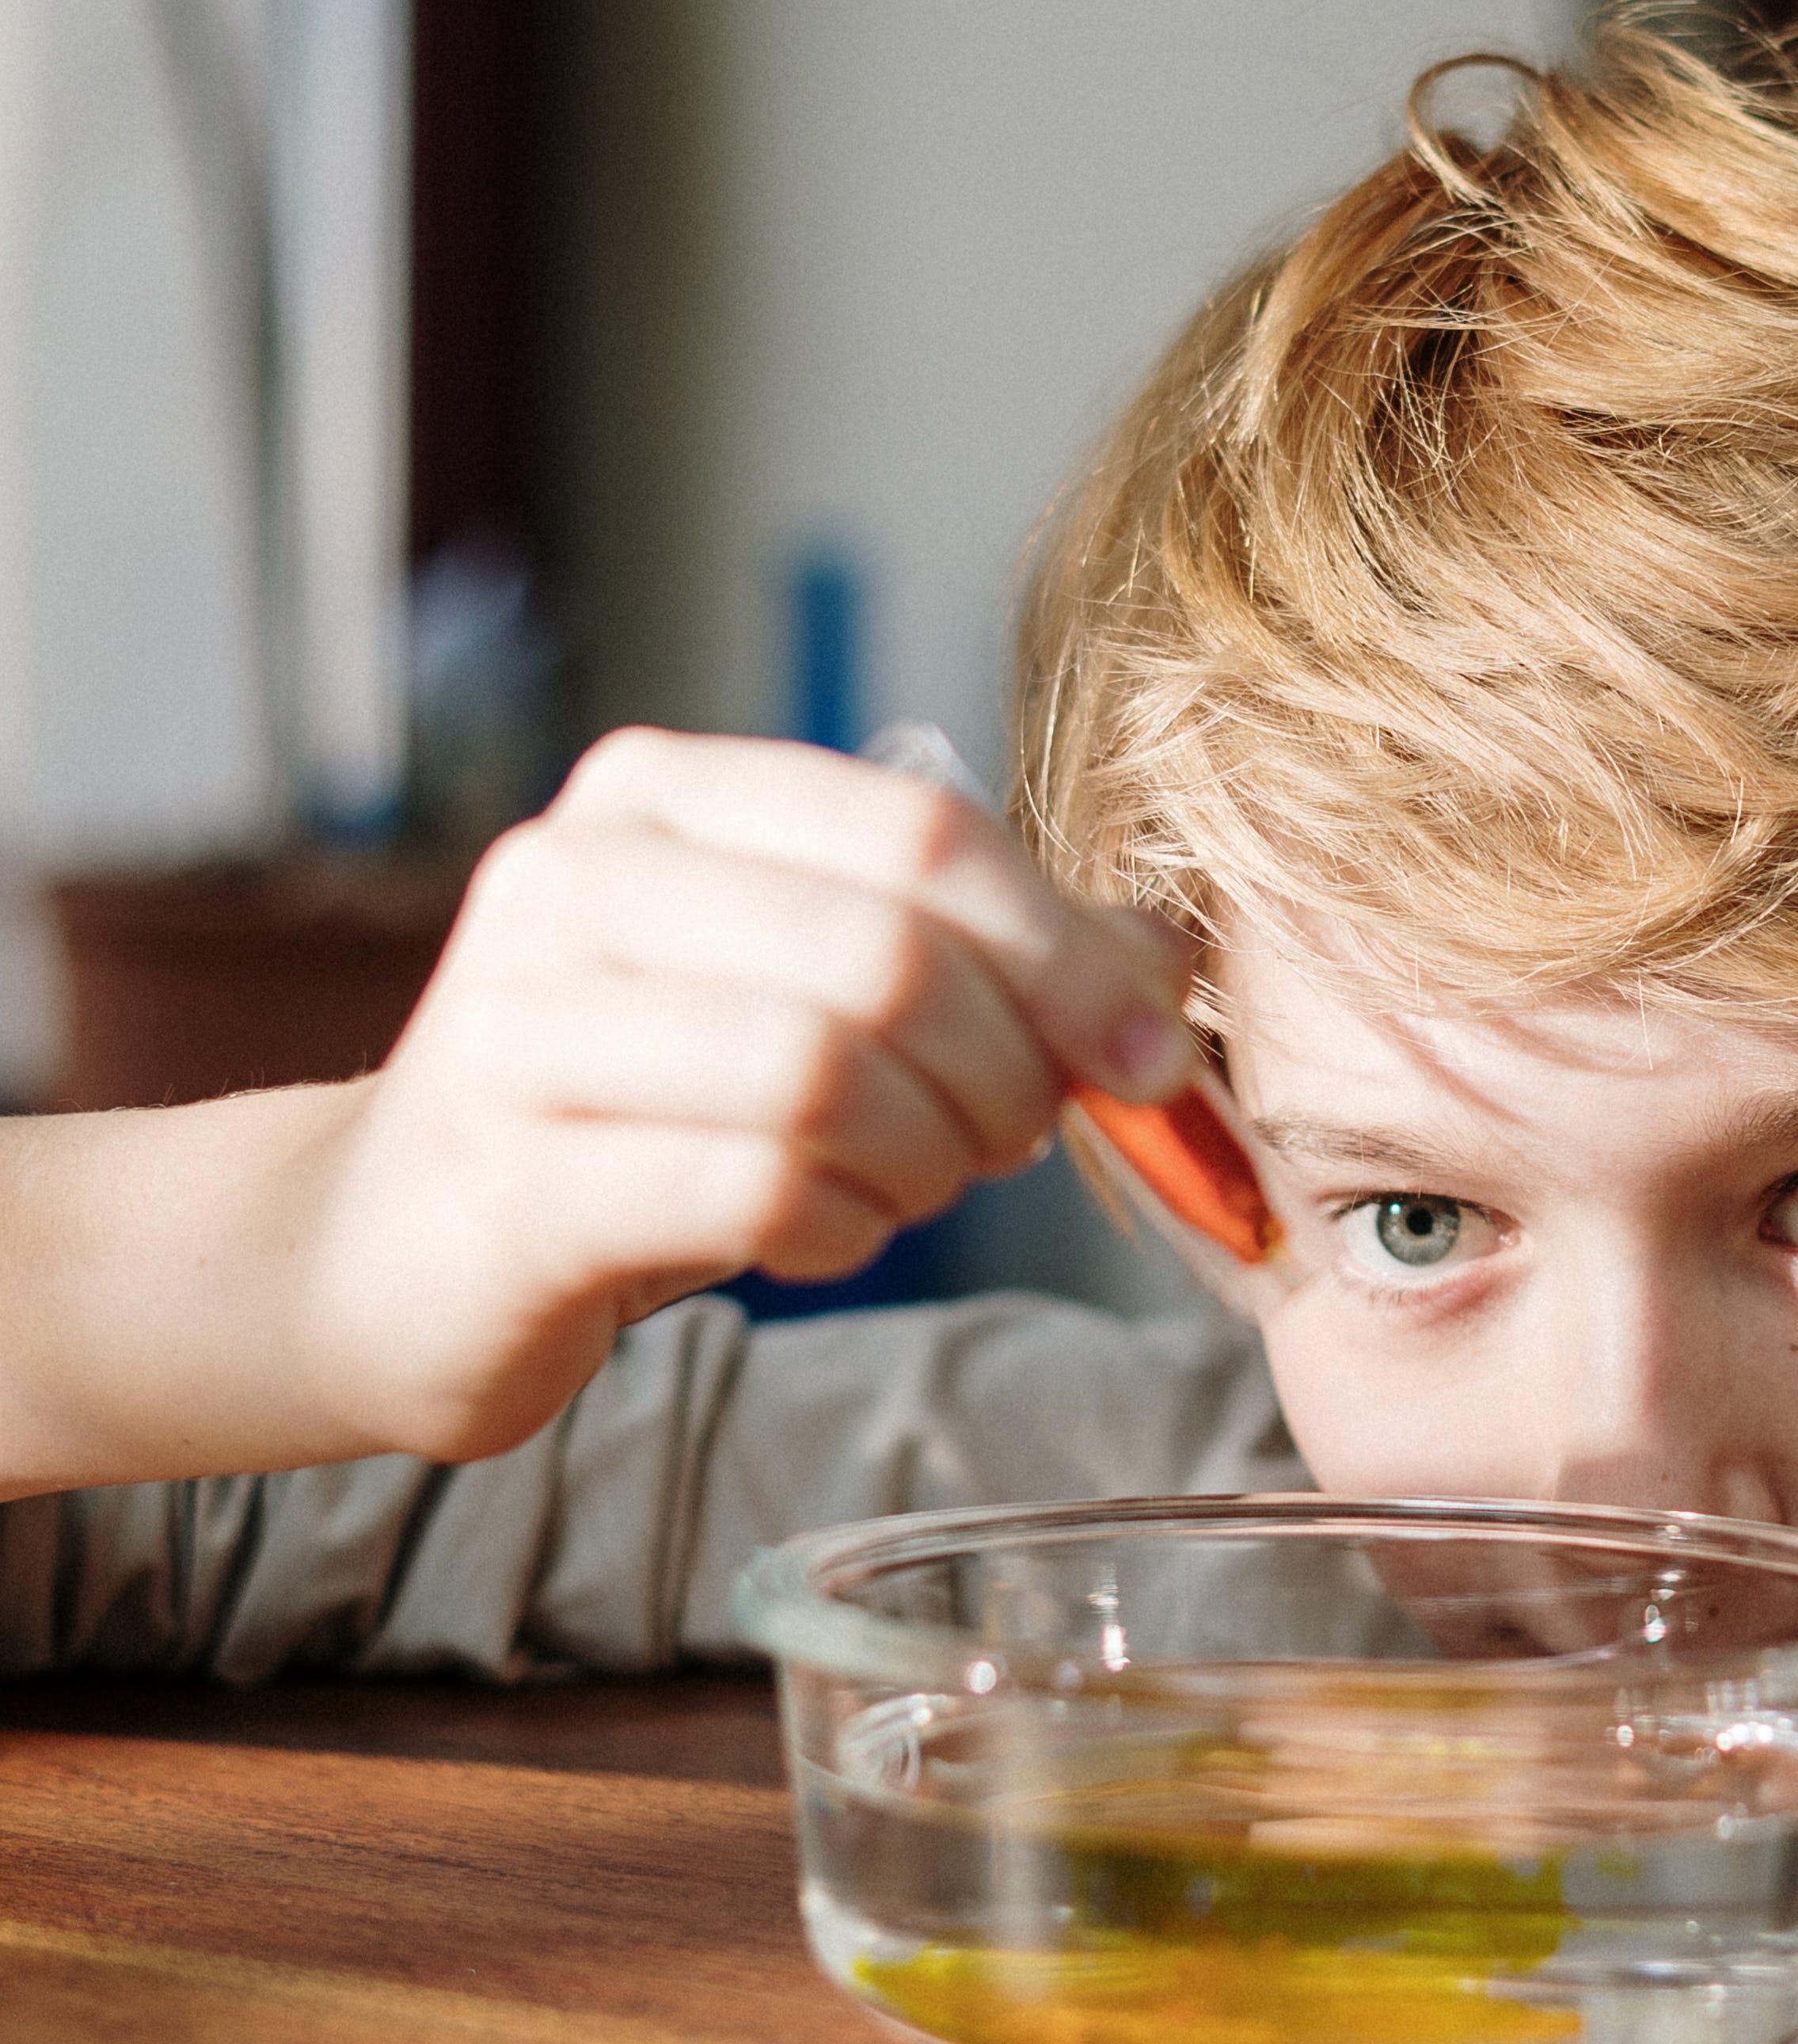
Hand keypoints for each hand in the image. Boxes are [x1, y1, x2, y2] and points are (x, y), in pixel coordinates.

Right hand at [290, 728, 1200, 1460]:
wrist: (384, 1245)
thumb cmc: (634, 1107)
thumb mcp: (796, 989)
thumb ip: (974, 952)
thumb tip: (1167, 953)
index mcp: (658, 798)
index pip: (918, 830)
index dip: (1064, 945)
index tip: (1144, 1048)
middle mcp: (572, 883)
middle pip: (886, 951)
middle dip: (1004, 1065)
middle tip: (1015, 1137)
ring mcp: (523, 1031)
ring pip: (825, 1073)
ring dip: (928, 1156)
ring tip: (920, 1185)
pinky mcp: (514, 1185)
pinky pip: (755, 1191)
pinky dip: (843, 1228)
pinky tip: (831, 1234)